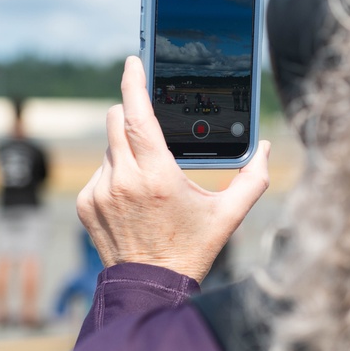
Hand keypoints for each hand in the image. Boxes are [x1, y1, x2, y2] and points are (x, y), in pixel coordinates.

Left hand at [76, 56, 270, 282]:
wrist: (151, 288)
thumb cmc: (191, 250)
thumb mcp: (228, 215)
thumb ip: (252, 179)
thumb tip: (264, 148)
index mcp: (156, 176)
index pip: (136, 114)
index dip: (133, 82)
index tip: (134, 62)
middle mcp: (123, 180)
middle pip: (115, 120)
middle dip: (130, 113)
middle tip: (148, 122)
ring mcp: (99, 192)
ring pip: (108, 147)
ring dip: (125, 149)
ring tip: (148, 177)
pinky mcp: (86, 204)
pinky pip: (98, 172)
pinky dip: (114, 174)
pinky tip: (132, 197)